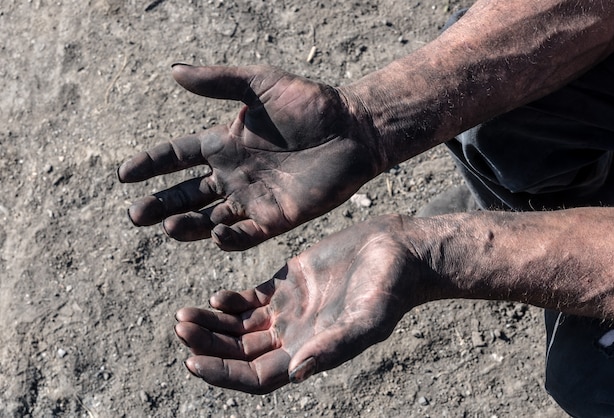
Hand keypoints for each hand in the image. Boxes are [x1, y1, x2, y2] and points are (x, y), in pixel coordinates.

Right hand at [118, 64, 380, 250]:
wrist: (354, 129)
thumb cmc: (311, 104)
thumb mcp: (262, 84)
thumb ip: (219, 81)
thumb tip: (174, 72)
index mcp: (225, 143)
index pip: (177, 157)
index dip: (151, 165)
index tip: (124, 175)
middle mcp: (234, 174)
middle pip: (186, 194)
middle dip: (160, 205)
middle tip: (136, 216)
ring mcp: (253, 198)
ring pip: (209, 218)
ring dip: (187, 225)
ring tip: (167, 227)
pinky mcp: (276, 218)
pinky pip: (246, 235)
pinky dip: (228, 238)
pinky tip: (214, 233)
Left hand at [174, 215, 420, 393]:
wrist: (399, 254)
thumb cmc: (391, 290)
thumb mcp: (368, 320)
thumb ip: (334, 346)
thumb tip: (297, 373)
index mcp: (308, 353)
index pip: (256, 377)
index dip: (223, 375)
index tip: (192, 362)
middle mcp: (294, 337)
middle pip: (239, 353)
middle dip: (207, 345)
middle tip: (180, 327)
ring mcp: (289, 311)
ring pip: (238, 327)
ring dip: (211, 324)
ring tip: (183, 315)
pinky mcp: (288, 284)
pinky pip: (250, 299)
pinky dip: (230, 301)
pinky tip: (217, 297)